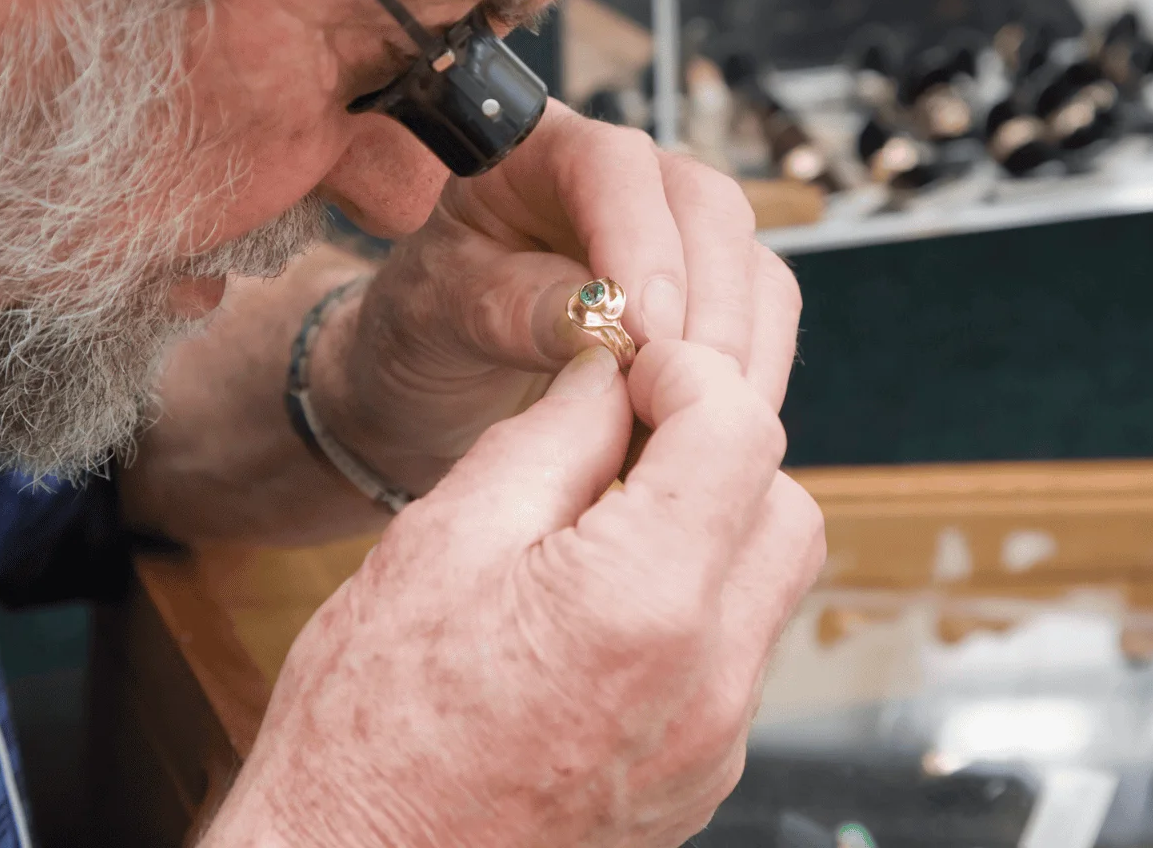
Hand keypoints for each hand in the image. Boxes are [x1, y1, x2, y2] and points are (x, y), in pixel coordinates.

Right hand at [203, 340, 827, 847]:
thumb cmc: (368, 730)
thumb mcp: (439, 543)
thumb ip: (547, 442)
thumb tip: (608, 378)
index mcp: (644, 603)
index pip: (741, 432)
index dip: (689, 374)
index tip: (634, 367)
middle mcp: (709, 684)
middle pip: (784, 509)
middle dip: (717, 451)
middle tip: (622, 440)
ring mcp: (712, 747)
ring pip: (766, 586)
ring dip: (707, 530)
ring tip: (594, 528)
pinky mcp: (697, 786)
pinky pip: (733, 661)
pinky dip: (690, 608)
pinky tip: (593, 611)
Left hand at [312, 102, 801, 492]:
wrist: (436, 384)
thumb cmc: (422, 328)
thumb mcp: (435, 313)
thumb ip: (510, 308)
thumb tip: (602, 319)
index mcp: (537, 151)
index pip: (612, 166)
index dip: (640, 240)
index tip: (644, 332)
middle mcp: (624, 182)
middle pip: (708, 209)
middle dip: (707, 306)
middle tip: (679, 394)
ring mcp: (678, 238)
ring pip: (752, 270)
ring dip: (736, 354)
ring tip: (689, 431)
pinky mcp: (713, 300)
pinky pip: (763, 327)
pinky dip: (748, 382)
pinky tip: (705, 436)